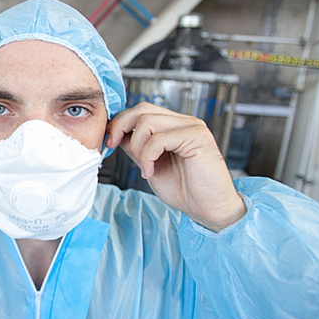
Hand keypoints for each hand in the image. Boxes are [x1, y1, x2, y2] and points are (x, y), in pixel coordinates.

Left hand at [106, 102, 244, 231]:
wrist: (209, 209)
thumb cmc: (186, 191)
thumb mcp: (151, 166)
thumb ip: (138, 149)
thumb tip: (117, 136)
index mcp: (173, 127)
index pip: (141, 111)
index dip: (120, 123)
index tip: (109, 142)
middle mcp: (184, 123)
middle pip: (142, 109)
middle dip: (121, 127)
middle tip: (113, 146)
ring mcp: (192, 127)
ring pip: (147, 122)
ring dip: (137, 148)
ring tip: (144, 168)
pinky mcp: (197, 137)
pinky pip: (159, 138)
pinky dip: (148, 156)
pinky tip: (150, 172)